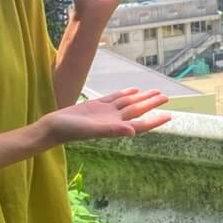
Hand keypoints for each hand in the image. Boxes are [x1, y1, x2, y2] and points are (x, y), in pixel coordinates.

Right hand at [43, 88, 170, 144]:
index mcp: (115, 127)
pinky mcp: (96, 105)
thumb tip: (132, 130)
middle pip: (137, 110)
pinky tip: (133, 91)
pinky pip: (115, 98)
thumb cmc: (70, 131)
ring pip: (128, 103)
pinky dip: (125, 94)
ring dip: (141, 98)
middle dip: (151, 104)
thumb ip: (112, 130)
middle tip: (166, 97)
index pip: (140, 124)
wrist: (52, 127)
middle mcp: (113, 120)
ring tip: (154, 93)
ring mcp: (105, 112)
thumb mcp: (92, 130)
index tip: (169, 116)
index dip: (155, 121)